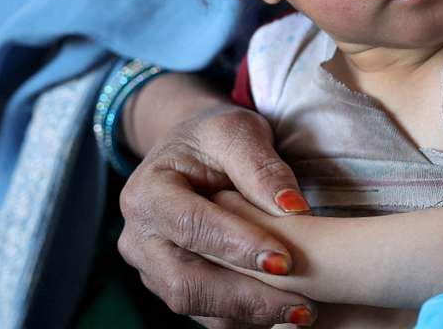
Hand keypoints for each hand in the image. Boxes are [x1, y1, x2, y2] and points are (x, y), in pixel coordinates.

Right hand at [117, 97, 317, 327]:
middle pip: (184, 282)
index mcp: (147, 193)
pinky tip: (285, 314)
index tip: (285, 261)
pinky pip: (206, 314)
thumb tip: (294, 209)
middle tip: (301, 305)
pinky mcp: (174, 286)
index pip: (191, 226)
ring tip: (301, 313)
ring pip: (195, 306)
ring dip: (249, 314)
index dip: (236, 247)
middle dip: (245, 297)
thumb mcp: (237, 132)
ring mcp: (152, 268)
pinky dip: (245, 318)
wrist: (193, 150)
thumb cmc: (215, 136)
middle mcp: (140, 238)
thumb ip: (261, 167)